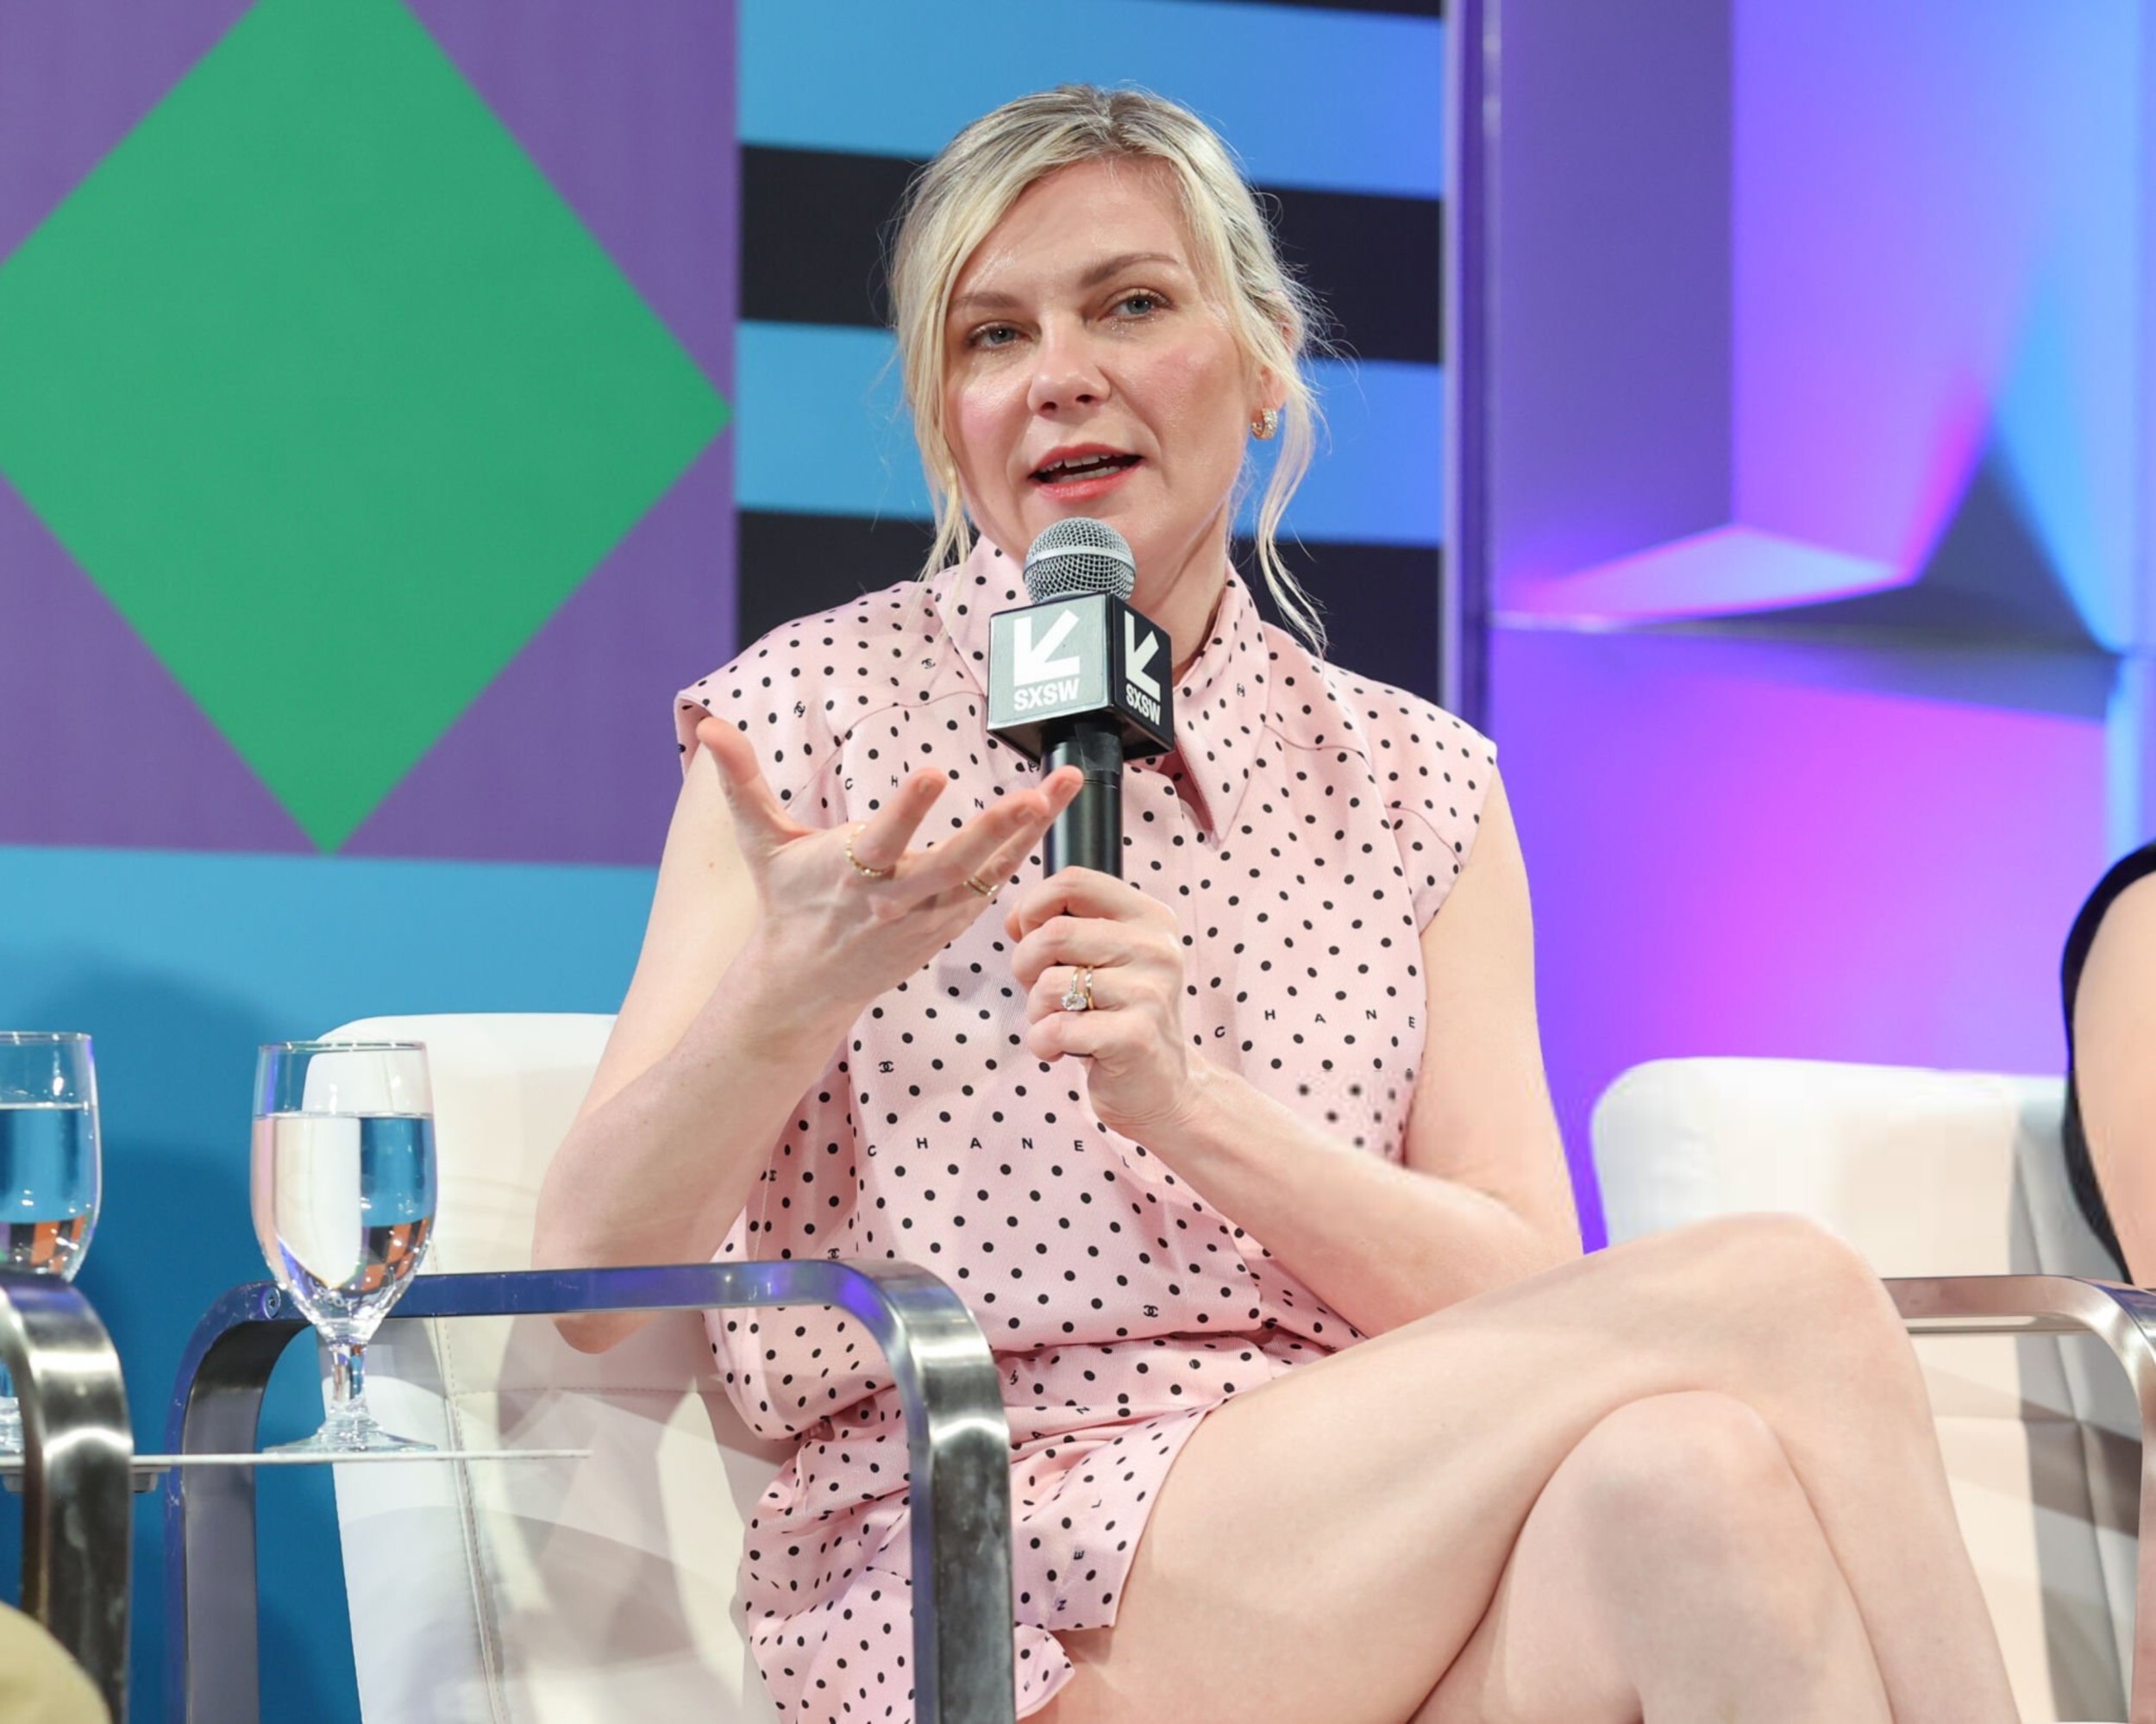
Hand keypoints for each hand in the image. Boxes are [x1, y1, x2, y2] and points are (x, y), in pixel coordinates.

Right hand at [699, 717, 1079, 1028]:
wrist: (804, 985)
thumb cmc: (786, 903)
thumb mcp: (760, 845)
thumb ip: (742, 782)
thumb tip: (708, 725)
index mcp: (851, 873)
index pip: (884, 839)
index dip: (908, 809)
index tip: (935, 774)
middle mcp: (895, 899)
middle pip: (953, 864)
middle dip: (994, 829)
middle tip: (1032, 795)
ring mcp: (929, 917)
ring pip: (987, 873)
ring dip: (1028, 831)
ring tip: (1063, 786)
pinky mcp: (948, 926)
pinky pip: (993, 886)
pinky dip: (1022, 853)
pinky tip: (1051, 812)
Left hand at [1008, 868, 1205, 1139]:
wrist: (1162, 1086)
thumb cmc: (1119, 1017)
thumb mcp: (1102, 960)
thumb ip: (1064, 928)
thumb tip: (1016, 919)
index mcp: (1149, 918)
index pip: (1074, 881)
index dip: (1034, 906)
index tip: (1029, 935)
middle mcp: (1156, 948)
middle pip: (1054, 932)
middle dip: (1026, 965)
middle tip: (1039, 991)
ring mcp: (1149, 992)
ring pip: (1049, 983)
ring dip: (1036, 1010)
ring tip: (1059, 1023)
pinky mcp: (1135, 1037)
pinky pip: (1056, 1027)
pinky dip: (1041, 1042)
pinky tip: (1060, 1051)